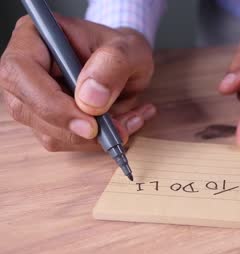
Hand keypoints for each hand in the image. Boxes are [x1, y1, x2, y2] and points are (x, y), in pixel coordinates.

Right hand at [0, 15, 155, 150]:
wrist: (130, 64)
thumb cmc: (124, 49)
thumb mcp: (130, 49)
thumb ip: (112, 66)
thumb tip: (89, 99)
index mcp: (35, 37)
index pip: (21, 72)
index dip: (51, 103)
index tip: (90, 124)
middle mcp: (24, 68)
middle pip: (29, 110)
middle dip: (77, 128)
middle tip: (118, 130)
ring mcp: (31, 98)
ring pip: (49, 133)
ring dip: (93, 138)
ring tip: (128, 121)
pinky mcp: (46, 121)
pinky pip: (65, 141)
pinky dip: (96, 141)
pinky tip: (122, 124)